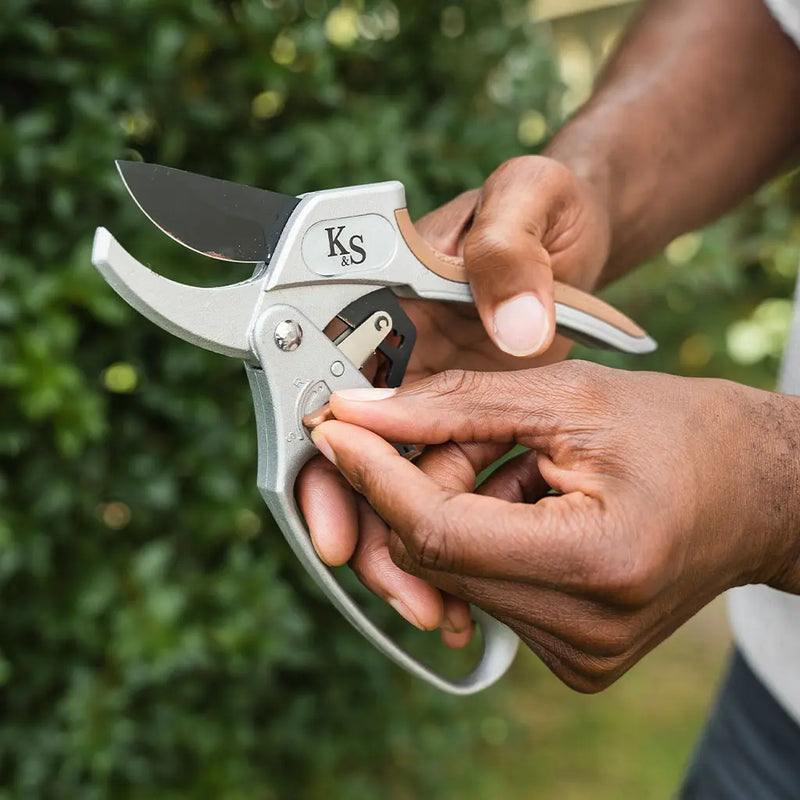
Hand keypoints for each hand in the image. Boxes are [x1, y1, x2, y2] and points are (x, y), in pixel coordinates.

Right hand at [297, 156, 611, 643]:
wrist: (581, 228)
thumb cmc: (547, 205)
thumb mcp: (530, 201)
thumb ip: (509, 252)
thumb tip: (513, 333)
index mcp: (387, 307)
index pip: (332, 397)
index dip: (331, 470)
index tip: (341, 535)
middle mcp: (398, 360)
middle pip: (361, 463)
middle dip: (377, 536)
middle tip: (409, 600)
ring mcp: (432, 395)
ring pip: (403, 490)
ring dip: (416, 554)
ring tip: (444, 612)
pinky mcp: (470, 421)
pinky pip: (449, 489)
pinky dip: (459, 537)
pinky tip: (475, 585)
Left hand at [307, 362, 799, 690]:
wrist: (758, 492)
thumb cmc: (682, 433)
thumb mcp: (568, 397)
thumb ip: (456, 404)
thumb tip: (361, 413)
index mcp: (598, 562)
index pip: (438, 530)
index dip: (375, 476)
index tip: (334, 431)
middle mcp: (585, 631)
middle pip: (434, 555)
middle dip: (412, 484)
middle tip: (435, 427)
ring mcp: (577, 654)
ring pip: (449, 572)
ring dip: (447, 506)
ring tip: (504, 460)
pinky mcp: (571, 655)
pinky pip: (479, 589)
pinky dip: (471, 535)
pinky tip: (514, 497)